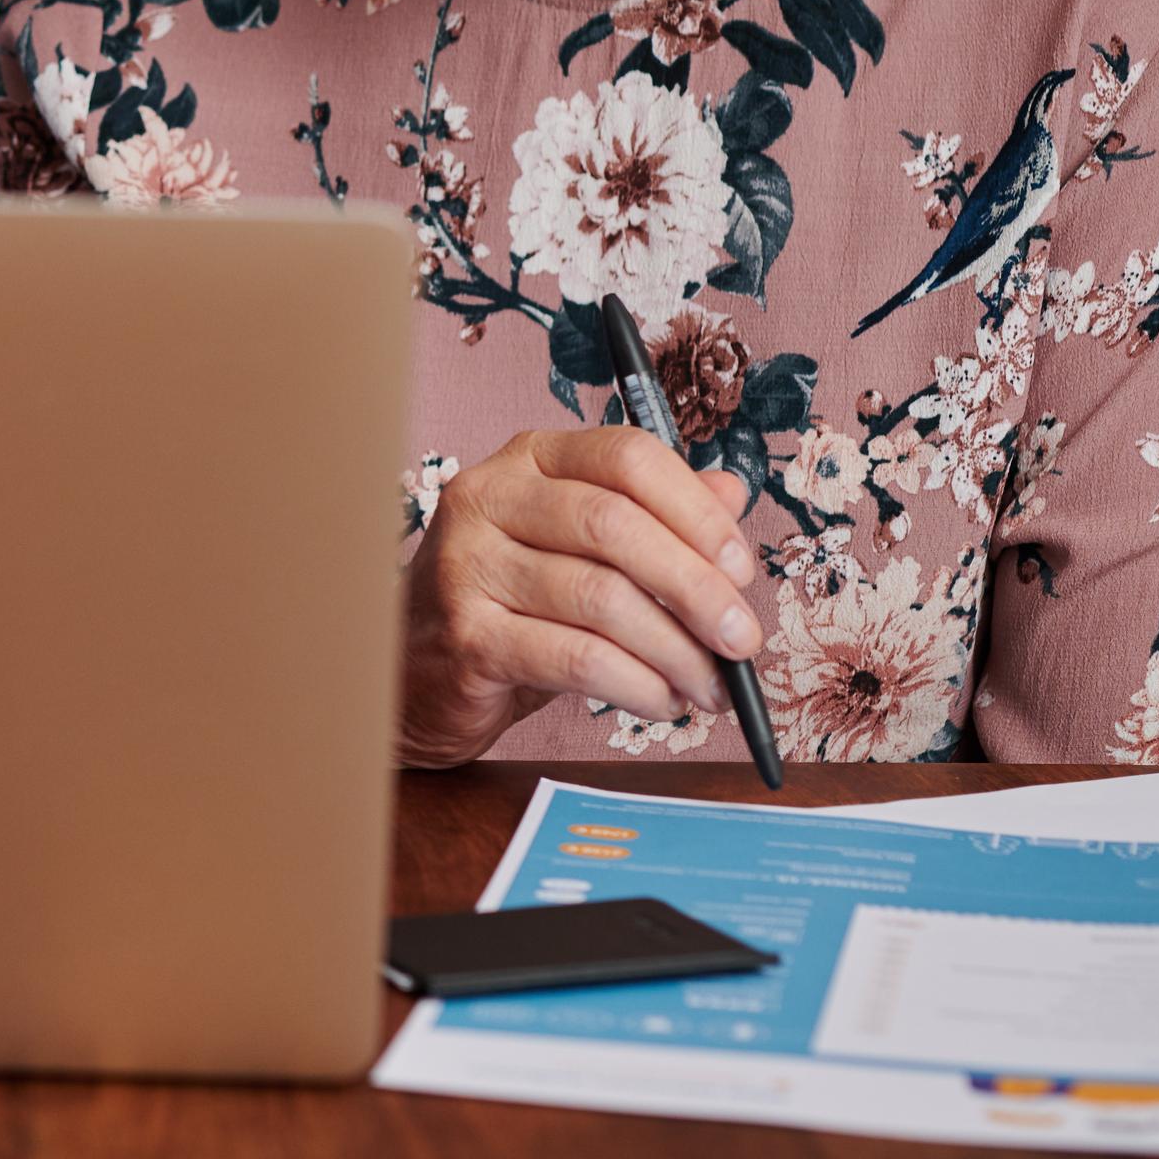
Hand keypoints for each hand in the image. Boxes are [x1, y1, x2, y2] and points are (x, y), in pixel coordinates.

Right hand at [398, 427, 764, 765]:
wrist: (416, 670)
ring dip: (676, 650)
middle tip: (743, 639)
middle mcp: (489, 496)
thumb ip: (653, 516)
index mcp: (528, 459)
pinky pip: (576, 658)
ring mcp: (469, 564)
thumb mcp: (580, 549)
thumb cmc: (510, 602)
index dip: (696, 510)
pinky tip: (661, 701)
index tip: (741, 567)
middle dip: (697, 587)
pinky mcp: (468, 635)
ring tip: (709, 686)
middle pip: (615, 525)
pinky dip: (636, 685)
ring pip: (602, 598)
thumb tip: (730, 494)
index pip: (626, 457)